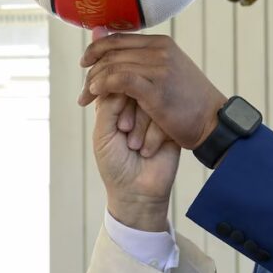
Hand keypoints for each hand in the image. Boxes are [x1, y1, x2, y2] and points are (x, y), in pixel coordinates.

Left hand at [79, 28, 226, 150]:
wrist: (213, 123)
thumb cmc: (187, 102)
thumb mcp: (166, 71)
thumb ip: (139, 57)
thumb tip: (105, 35)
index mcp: (161, 43)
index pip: (118, 39)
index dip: (95, 49)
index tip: (84, 64)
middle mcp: (160, 51)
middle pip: (112, 53)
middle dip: (91, 71)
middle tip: (83, 91)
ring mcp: (159, 68)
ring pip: (112, 66)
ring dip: (94, 83)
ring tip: (86, 98)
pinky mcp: (157, 89)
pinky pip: (120, 80)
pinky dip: (104, 86)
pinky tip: (96, 95)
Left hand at [94, 93, 178, 231]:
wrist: (137, 193)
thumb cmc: (114, 165)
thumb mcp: (102, 134)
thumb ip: (108, 105)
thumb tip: (124, 80)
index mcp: (113, 106)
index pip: (115, 84)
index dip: (116, 99)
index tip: (115, 124)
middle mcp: (133, 107)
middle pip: (134, 89)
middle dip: (129, 113)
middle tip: (124, 132)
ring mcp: (154, 115)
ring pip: (150, 101)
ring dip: (140, 126)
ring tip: (134, 146)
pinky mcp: (170, 125)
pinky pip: (165, 115)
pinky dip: (153, 135)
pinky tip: (148, 151)